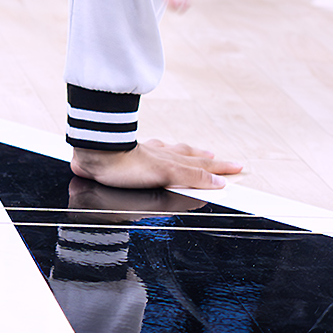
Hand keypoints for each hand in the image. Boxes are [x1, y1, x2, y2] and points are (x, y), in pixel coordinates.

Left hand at [69, 139, 242, 190]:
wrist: (95, 156)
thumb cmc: (125, 166)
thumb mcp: (166, 173)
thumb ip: (192, 177)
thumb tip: (217, 181)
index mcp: (172, 160)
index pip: (202, 165)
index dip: (220, 168)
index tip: (237, 168)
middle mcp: (161, 155)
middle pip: (191, 157)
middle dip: (209, 161)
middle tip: (224, 161)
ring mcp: (146, 155)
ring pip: (174, 152)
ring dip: (189, 154)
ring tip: (200, 153)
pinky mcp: (130, 158)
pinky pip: (154, 152)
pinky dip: (163, 152)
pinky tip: (159, 151)